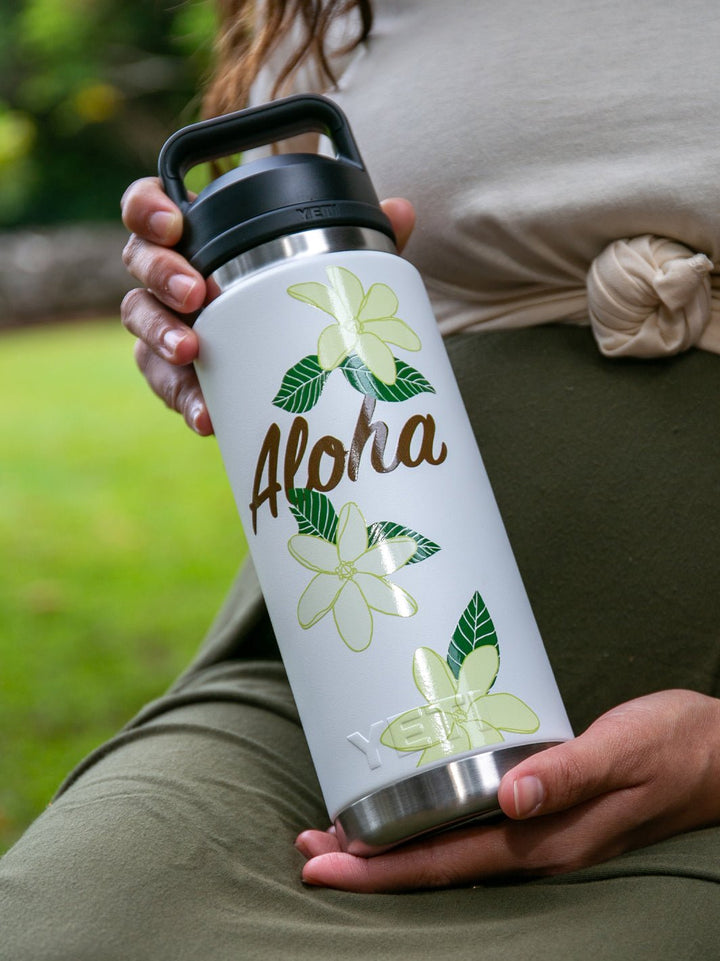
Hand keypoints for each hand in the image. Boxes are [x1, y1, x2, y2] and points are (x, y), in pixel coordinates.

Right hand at [120, 176, 415, 433]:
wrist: (285, 364)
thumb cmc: (294, 296)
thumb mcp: (325, 268)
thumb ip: (359, 238)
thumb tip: (401, 210)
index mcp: (196, 237)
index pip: (148, 208)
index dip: (148, 209)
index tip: (174, 223)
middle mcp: (169, 276)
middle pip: (139, 263)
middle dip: (161, 274)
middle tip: (196, 292)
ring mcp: (165, 325)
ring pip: (141, 321)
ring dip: (161, 335)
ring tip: (191, 352)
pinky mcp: (173, 374)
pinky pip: (164, 384)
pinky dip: (184, 399)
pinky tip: (206, 416)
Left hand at [295, 690, 719, 891]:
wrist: (715, 756)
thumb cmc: (672, 749)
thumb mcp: (623, 751)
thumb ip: (568, 773)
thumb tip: (511, 799)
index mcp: (547, 839)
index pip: (448, 862)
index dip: (383, 868)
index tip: (327, 862)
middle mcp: (534, 846)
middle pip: (436, 865)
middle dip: (369, 864)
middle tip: (308, 848)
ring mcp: (537, 833)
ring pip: (449, 851)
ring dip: (391, 847)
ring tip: (337, 833)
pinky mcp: (542, 811)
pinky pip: (472, 829)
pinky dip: (428, 826)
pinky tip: (409, 809)